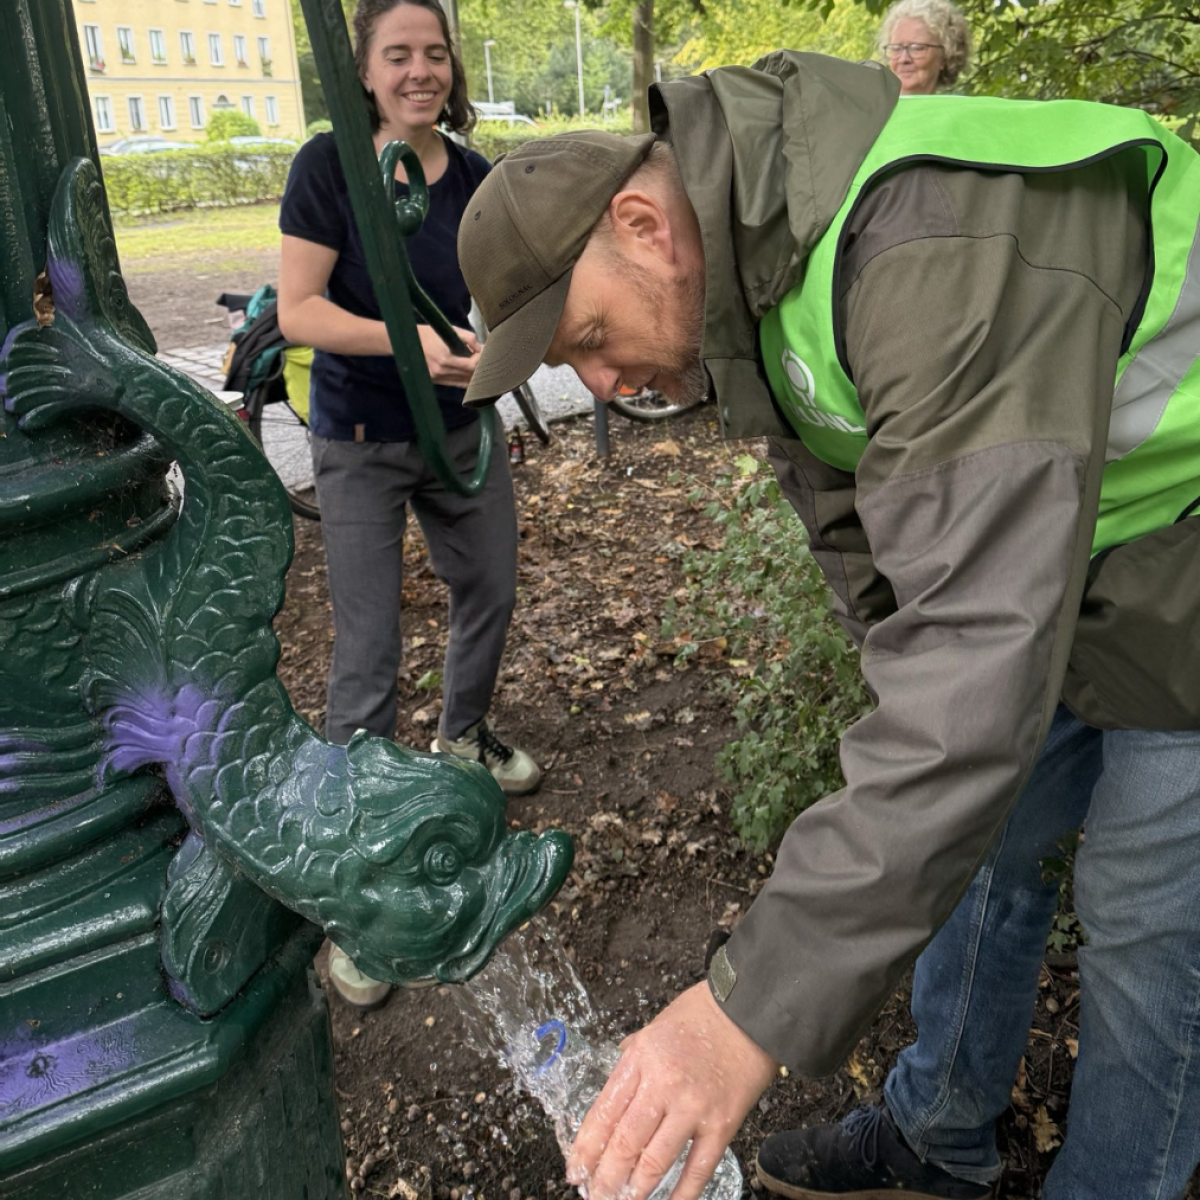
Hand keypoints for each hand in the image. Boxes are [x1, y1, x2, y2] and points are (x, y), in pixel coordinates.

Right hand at [418, 324, 480, 387]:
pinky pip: (454, 384)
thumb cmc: (431, 333)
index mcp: (445, 358)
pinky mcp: (435, 381)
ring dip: (473, 376)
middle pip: (468, 375)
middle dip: (478, 368)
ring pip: (463, 382)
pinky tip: (468, 375)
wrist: (408, 340)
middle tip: (483, 360)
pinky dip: (463, 380)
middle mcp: (441, 371)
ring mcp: (437, 378)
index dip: (480, 359)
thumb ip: (469, 338)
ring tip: (478, 367)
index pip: (471, 365)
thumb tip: (482, 348)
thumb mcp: (451, 330)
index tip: (482, 352)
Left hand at [566, 982, 777, 1199]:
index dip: (586, 1147)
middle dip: (606, 1176)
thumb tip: (619, 1081)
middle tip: (597, 1193)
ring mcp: (693, 1107)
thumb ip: (634, 1057)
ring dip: (636, 1189)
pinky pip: (698, 1168)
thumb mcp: (655, 1027)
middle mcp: (662, 1085)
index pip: (604, 1112)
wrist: (750, 1012)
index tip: (575, 1168)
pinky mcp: (722, 1124)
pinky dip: (682, 1193)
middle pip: (625, 1142)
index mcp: (640, 1059)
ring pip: (655, 1161)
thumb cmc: (703, 1014)